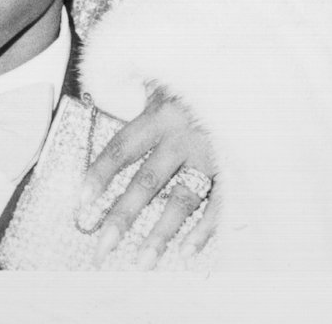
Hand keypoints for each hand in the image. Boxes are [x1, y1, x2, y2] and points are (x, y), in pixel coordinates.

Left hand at [77, 85, 219, 266]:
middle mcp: (183, 135)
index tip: (81, 202)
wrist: (249, 71)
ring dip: (161, 232)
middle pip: (147, 180)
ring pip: (182, 198)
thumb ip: (144, 93)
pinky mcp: (236, 165)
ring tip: (142, 261)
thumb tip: (113, 92)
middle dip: (123, 215)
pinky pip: (220, 203)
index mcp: (161, 113)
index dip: (100, 174)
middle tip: (102, 246)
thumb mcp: (168, 77)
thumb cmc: (204, 76)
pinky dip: (206, 228)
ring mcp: (211, 153)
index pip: (122, 148)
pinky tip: (188, 250)